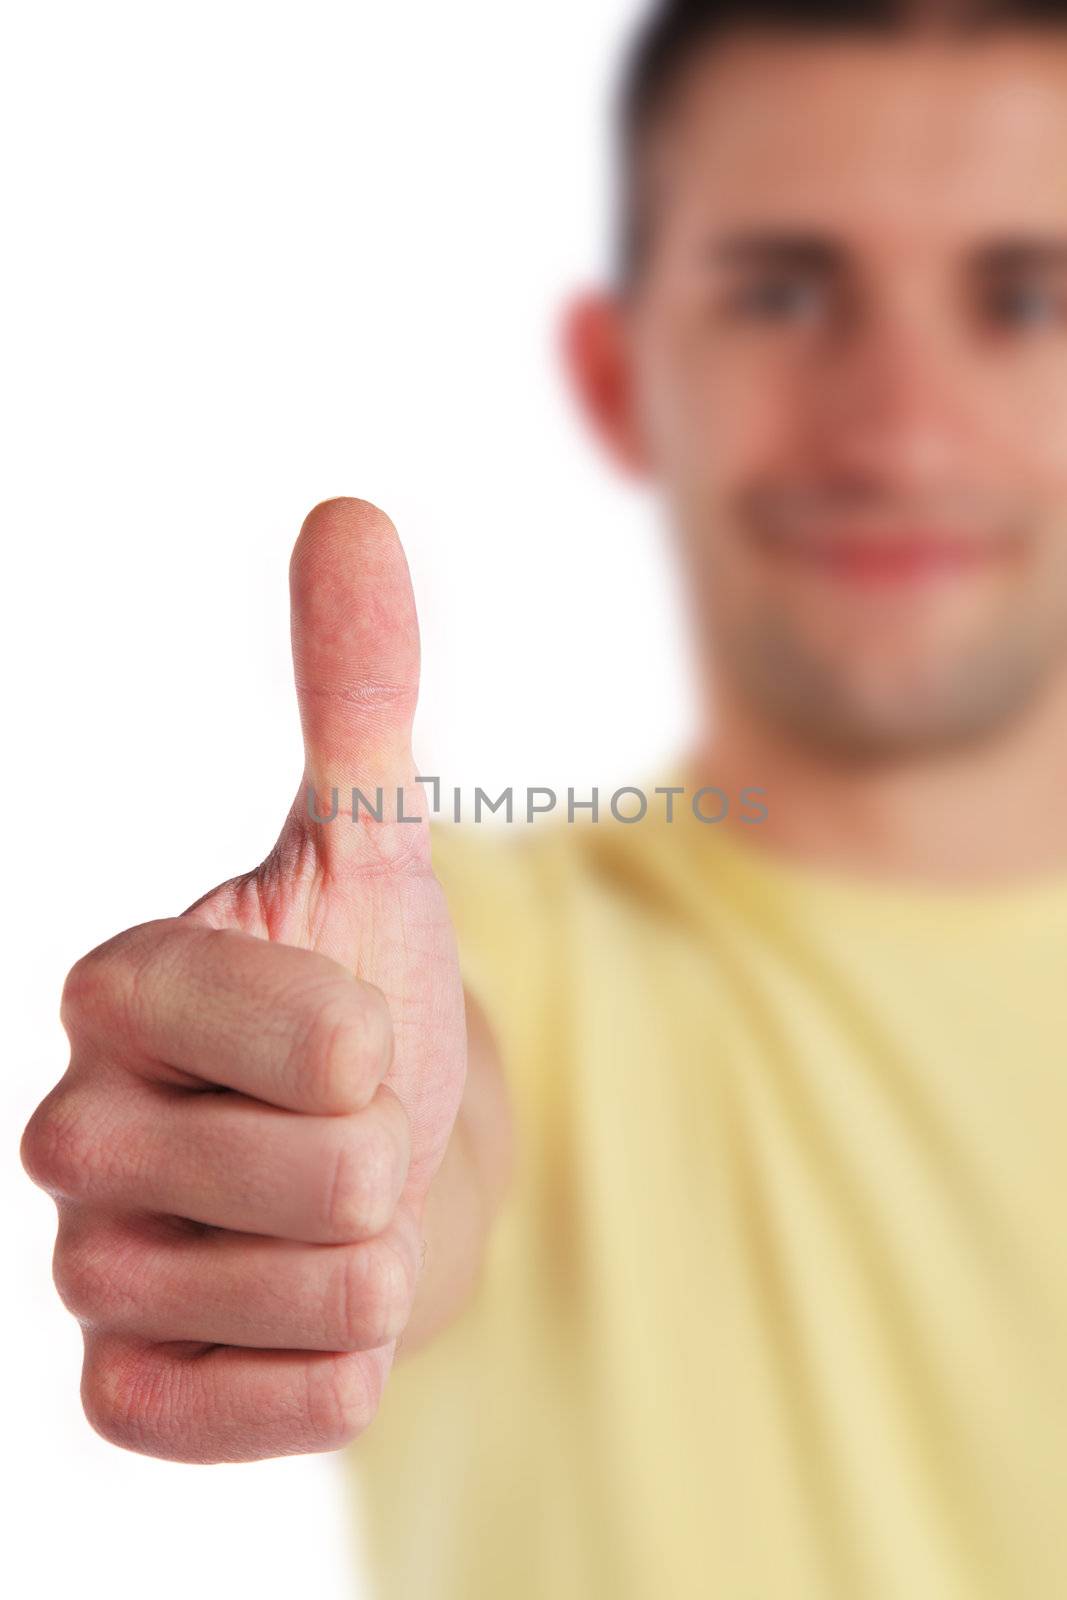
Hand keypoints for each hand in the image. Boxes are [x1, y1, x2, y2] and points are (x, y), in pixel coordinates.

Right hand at [21, 498, 468, 1461]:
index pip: (272, 1019)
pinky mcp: (130, 1386)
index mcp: (123, 988)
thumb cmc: (369, 998)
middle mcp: (77, 1126)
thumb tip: (349, 512)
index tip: (365, 1026)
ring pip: (314, 1294)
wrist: (381, 1164)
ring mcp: (95, 1268)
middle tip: (357, 1132)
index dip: (359, 1030)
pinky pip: (256, 1408)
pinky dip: (330, 1367)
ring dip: (377, 1257)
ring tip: (337, 1218)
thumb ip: (355, 691)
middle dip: (390, 1151)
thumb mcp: (371, 845)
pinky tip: (311, 1314)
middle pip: (322, 1168)